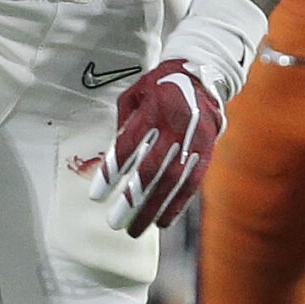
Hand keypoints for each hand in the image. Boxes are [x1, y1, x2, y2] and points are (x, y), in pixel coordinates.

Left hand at [90, 60, 223, 234]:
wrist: (205, 74)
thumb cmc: (161, 85)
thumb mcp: (136, 94)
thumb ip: (124, 124)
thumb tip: (113, 158)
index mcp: (155, 108)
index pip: (129, 146)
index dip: (112, 172)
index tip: (97, 196)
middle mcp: (176, 126)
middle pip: (151, 169)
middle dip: (132, 199)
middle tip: (114, 222)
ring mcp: (195, 140)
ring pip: (173, 181)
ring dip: (153, 208)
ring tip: (136, 229)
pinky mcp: (207, 151)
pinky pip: (192, 182)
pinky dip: (177, 204)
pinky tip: (163, 221)